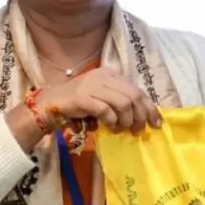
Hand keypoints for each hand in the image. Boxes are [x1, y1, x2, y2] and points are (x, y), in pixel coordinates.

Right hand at [41, 68, 161, 133]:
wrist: (48, 104)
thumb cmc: (78, 103)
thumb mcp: (104, 97)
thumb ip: (122, 101)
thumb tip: (144, 116)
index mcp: (111, 74)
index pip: (138, 90)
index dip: (150, 108)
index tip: (156, 123)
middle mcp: (103, 76)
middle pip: (134, 97)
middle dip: (140, 116)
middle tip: (137, 130)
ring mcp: (92, 85)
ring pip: (123, 103)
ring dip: (126, 121)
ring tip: (121, 129)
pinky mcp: (82, 97)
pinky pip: (106, 110)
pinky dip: (112, 121)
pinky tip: (109, 127)